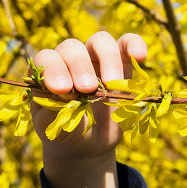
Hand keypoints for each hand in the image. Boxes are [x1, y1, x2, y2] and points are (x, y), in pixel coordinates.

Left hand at [32, 32, 146, 187]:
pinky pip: (127, 44)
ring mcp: (95, 59)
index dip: (53, 69)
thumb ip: (54, 110)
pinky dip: (134, 45)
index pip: (46, 58)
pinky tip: (140, 56)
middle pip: (72, 47)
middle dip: (79, 65)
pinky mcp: (120, 63)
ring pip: (100, 41)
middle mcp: (68, 60)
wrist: (87, 146)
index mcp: (46, 72)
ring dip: (107, 58)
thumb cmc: (65, 133)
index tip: (62, 89)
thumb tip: (63, 94)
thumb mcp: (54, 127)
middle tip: (87, 89)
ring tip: (112, 83)